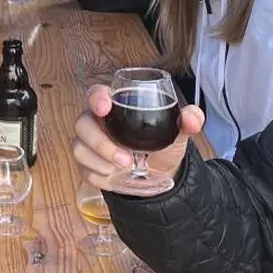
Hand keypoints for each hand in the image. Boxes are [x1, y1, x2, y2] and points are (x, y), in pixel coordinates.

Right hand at [73, 85, 204, 194]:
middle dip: (101, 143)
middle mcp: (96, 122)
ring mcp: (88, 144)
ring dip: (101, 162)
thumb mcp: (178, 131)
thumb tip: (192, 119)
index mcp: (115, 105)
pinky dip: (100, 177)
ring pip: (79, 148)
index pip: (96, 94)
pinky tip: (115, 178)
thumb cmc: (162, 144)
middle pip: (83, 124)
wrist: (159, 173)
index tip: (104, 107)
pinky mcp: (86, 165)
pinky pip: (84, 170)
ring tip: (125, 169)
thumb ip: (189, 119)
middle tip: (126, 159)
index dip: (96, 98)